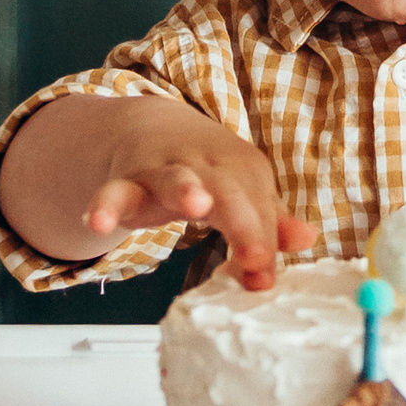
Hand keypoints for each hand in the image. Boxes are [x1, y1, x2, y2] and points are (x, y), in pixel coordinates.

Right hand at [88, 130, 309, 289]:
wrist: (152, 129)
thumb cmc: (208, 172)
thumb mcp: (242, 192)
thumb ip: (269, 222)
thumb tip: (308, 239)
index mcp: (242, 170)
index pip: (260, 208)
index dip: (264, 241)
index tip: (265, 276)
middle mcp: (206, 166)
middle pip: (229, 191)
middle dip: (244, 223)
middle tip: (255, 258)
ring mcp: (164, 171)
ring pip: (176, 179)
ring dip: (187, 190)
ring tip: (196, 206)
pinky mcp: (126, 181)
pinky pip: (115, 193)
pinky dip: (105, 204)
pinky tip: (97, 221)